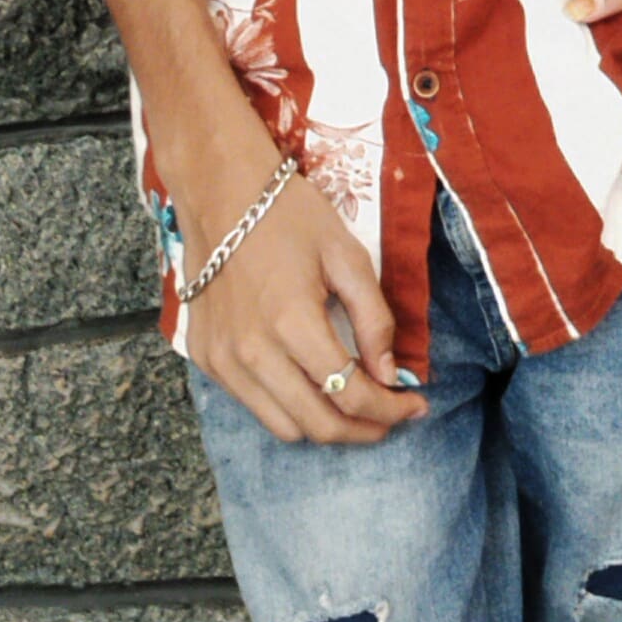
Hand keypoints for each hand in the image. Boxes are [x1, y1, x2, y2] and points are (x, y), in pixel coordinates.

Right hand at [181, 169, 424, 444]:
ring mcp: (223, 360)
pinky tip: (309, 383)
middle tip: (391, 416)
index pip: (351, 395)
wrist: (218, 192)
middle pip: (319, 426)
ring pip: (285, 427)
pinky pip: (253, 405)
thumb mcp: (347, 256)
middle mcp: (252, 353)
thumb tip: (389, 375)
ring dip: (326, 426)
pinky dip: (288, 407)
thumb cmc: (288, 215)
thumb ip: (374, 319)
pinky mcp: (206, 358)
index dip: (391, 410)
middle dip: (365, 429)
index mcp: (292, 323)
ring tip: (354, 405)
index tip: (415, 405)